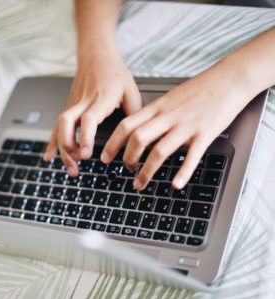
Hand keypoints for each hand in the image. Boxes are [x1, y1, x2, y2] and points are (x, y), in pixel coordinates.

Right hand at [43, 49, 140, 175]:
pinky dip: (52, 143)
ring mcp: (73, 105)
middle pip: (67, 123)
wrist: (96, 55)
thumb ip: (133, 115)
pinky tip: (49, 157)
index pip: (88, 119)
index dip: (86, 138)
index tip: (87, 154)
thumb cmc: (115, 73)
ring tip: (72, 168)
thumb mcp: (131, 91)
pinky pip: (56, 127)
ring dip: (63, 149)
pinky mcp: (68, 107)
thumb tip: (137, 139)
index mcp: (101, 98)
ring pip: (60, 127)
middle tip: (80, 162)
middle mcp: (83, 102)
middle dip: (69, 146)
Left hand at [100, 64, 253, 189]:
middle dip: (127, 158)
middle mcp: (168, 116)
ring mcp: (186, 125)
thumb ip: (154, 114)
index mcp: (158, 107)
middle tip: (125, 170)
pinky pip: (192, 156)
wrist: (229, 79)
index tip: (105, 157)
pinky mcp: (205, 134)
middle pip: (138, 138)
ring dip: (146, 171)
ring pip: (159, 151)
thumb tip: (138, 131)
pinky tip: (176, 185)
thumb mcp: (170, 98)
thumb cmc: (199, 89)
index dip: (112, 143)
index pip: (126, 125)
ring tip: (140, 183)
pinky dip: (183, 173)